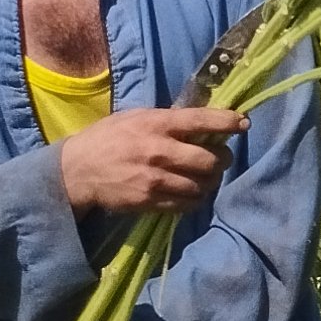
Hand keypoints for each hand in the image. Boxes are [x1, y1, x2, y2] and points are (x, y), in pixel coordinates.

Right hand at [55, 106, 246, 214]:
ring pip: (203, 184)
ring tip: (207, 177)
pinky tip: (192, 192)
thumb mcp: (135, 117)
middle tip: (221, 158)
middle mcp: (160, 151)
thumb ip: (166, 119)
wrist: (77, 172)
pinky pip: (188, 203)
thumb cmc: (108, 138)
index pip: (202, 120)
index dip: (228, 121)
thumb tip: (200, 121)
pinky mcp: (151, 201)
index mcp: (157, 123)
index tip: (243, 123)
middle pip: (211, 159)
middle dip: (223, 159)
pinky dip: (196, 198)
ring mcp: (156, 179)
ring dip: (211, 181)